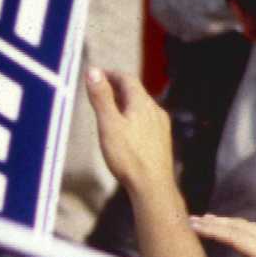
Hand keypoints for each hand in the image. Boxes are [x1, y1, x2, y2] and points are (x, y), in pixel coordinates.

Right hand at [86, 67, 175, 196]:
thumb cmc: (128, 157)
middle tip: (100, 90)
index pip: (127, 78)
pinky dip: (133, 117)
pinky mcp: (162, 140)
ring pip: (142, 107)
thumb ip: (101, 97)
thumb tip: (93, 71)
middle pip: (135, 91)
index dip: (110, 74)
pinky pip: (146, 121)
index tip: (96, 75)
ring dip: (125, 103)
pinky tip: (127, 131)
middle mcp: (155, 111)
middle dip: (117, 88)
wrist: (152, 186)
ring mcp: (161, 126)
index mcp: (142, 103)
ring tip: (110, 110)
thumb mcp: (108, 124)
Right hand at [188, 214, 255, 256]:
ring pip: (255, 227)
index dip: (214, 230)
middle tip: (194, 219)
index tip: (193, 225)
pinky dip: (246, 228)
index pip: (238, 239)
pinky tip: (242, 232)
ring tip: (213, 220)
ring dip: (231, 223)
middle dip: (218, 222)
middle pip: (244, 228)